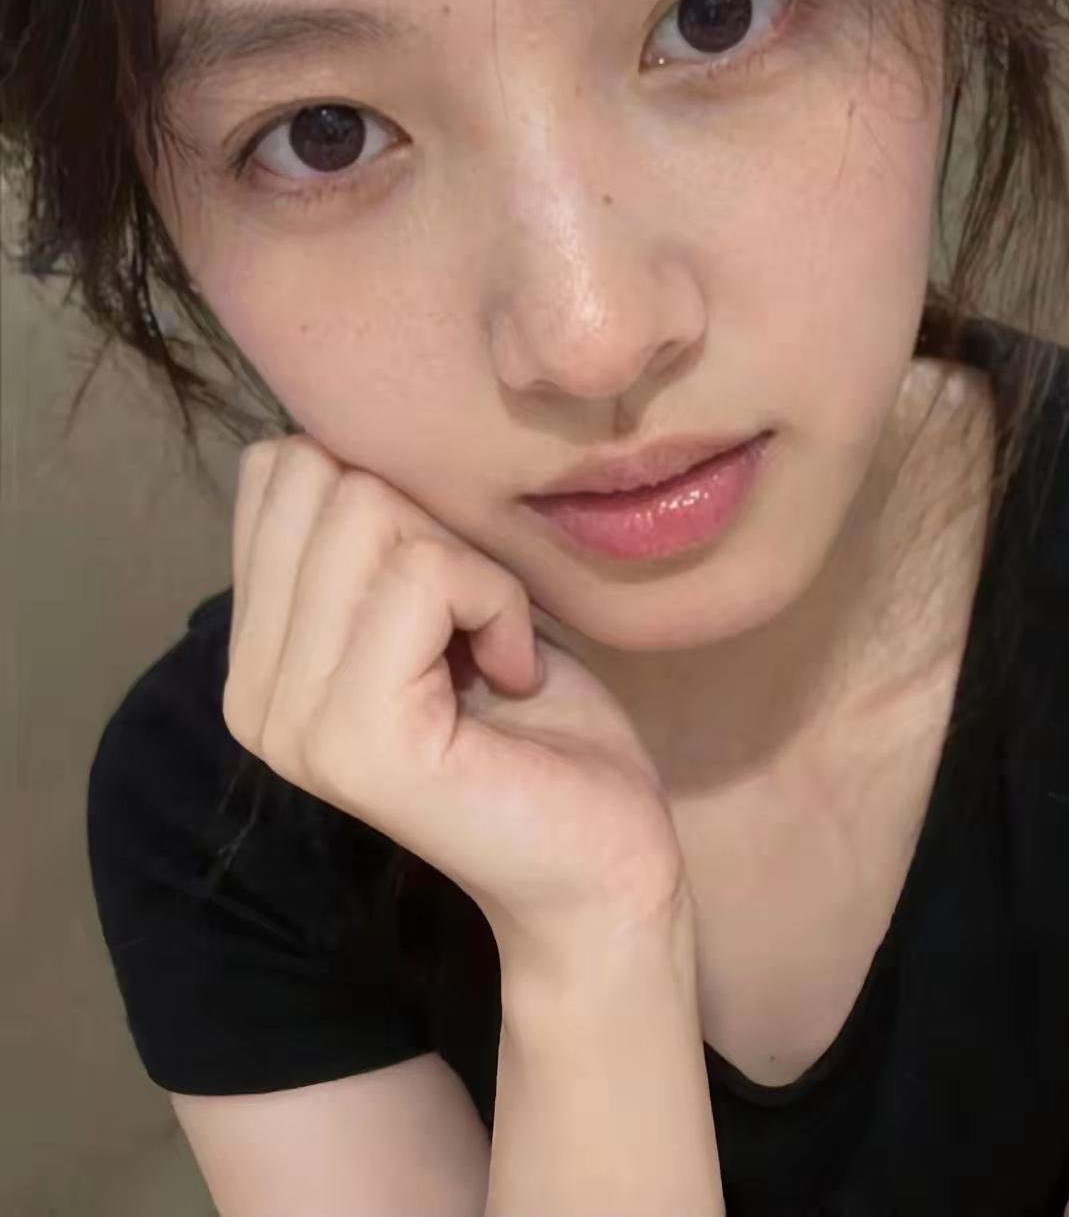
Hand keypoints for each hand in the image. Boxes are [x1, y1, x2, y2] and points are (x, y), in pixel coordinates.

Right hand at [224, 435, 687, 967]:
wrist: (600, 860)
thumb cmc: (540, 723)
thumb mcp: (438, 597)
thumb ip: (367, 532)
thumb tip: (335, 429)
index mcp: (258, 654)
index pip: (278, 471)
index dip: (392, 493)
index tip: (447, 584)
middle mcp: (250, 693)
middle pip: (323, 479)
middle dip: (432, 524)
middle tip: (480, 619)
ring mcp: (294, 722)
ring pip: (371, 515)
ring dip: (472, 567)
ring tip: (498, 649)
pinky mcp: (358, 739)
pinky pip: (426, 575)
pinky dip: (498, 603)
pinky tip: (516, 674)